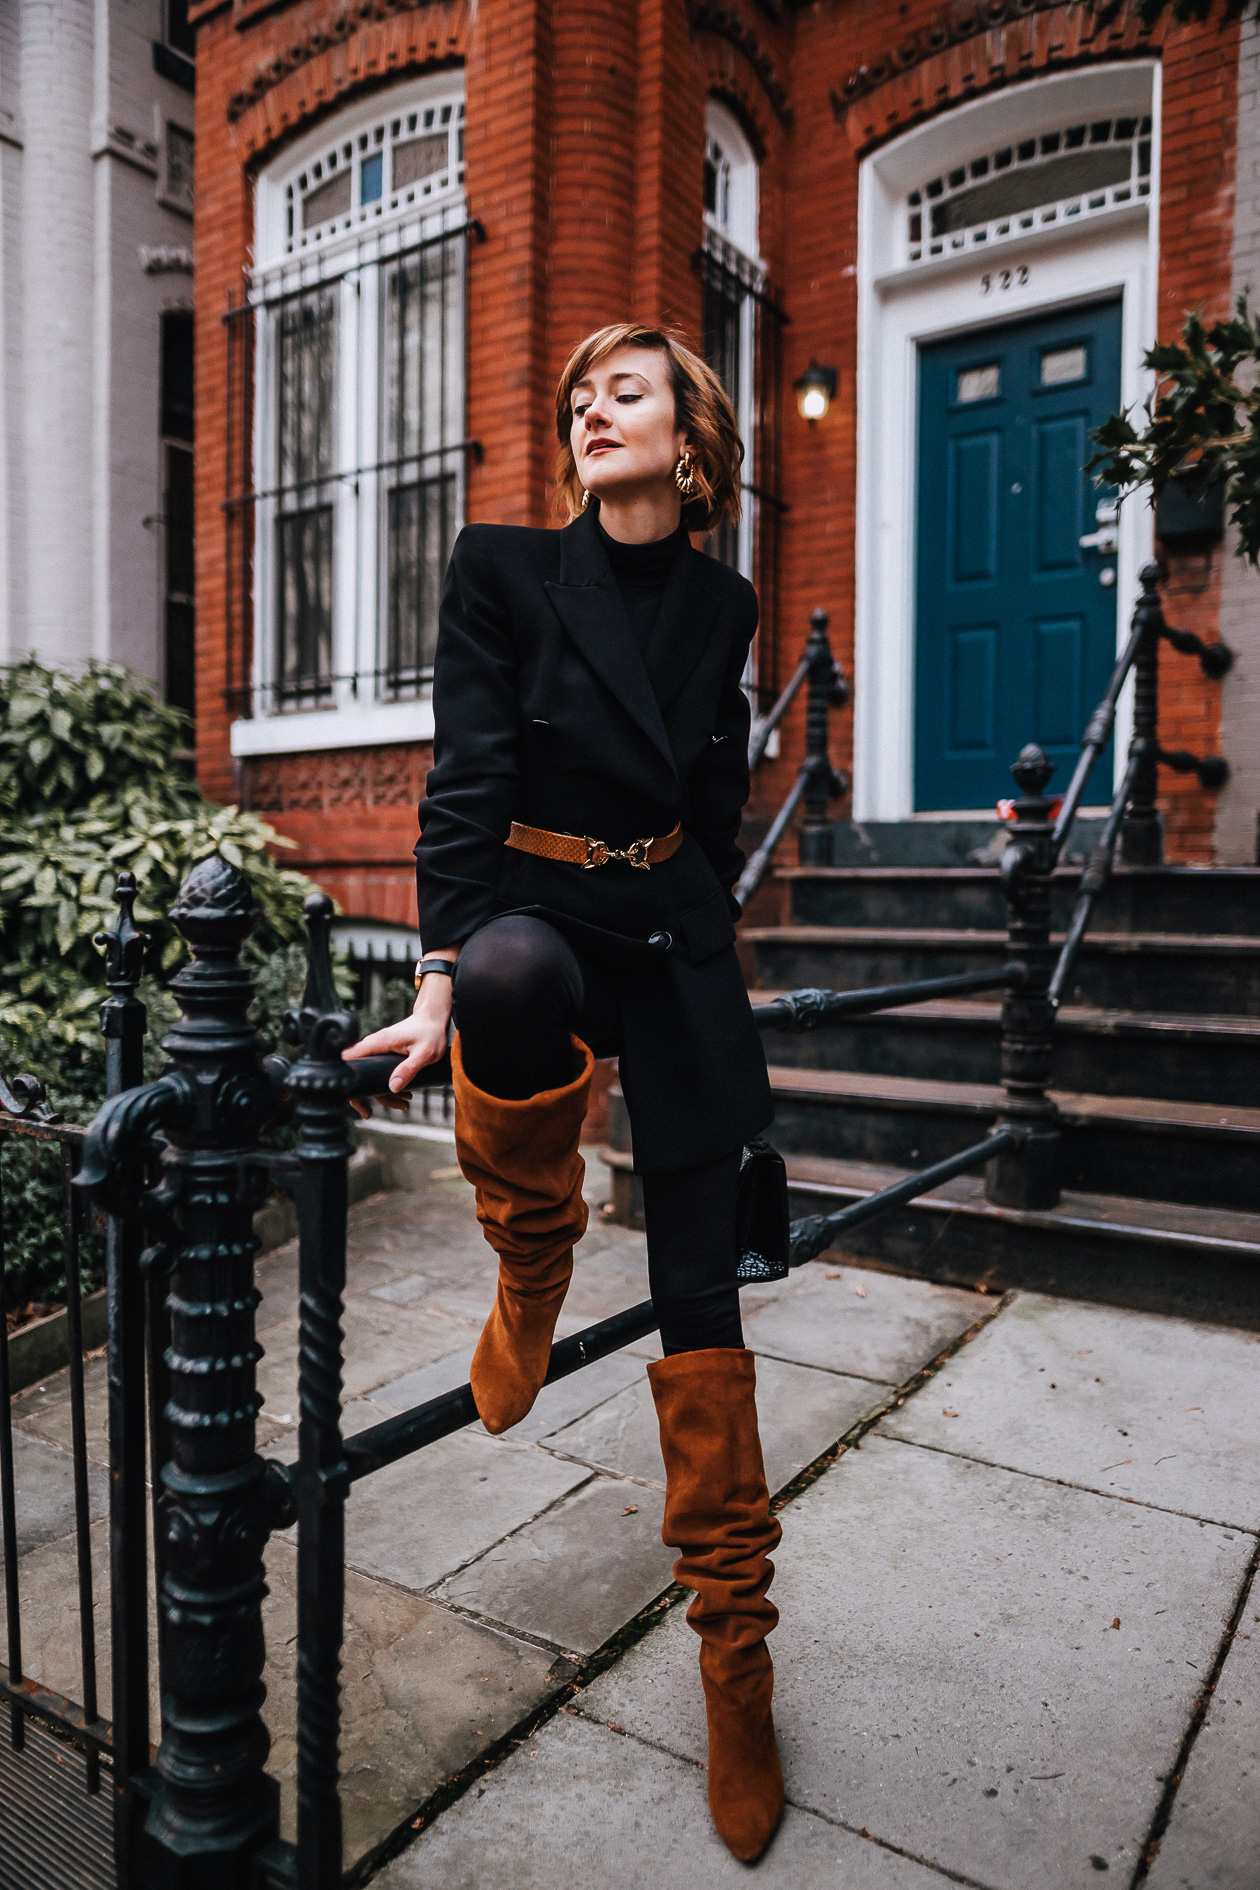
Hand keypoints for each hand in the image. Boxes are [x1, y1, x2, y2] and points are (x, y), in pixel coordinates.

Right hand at [343, 970, 453, 1119]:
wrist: (434, 1018)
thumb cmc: (431, 1033)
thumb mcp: (424, 1053)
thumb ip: (409, 1069)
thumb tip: (393, 1087)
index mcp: (378, 1043)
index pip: (350, 1062)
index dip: (347, 1081)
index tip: (355, 1100)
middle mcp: (374, 1045)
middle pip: (360, 1074)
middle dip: (366, 1096)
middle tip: (368, 1114)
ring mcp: (378, 1049)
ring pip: (371, 1075)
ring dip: (383, 1093)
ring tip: (404, 1104)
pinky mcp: (384, 1052)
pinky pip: (379, 1071)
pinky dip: (389, 1085)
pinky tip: (404, 1095)